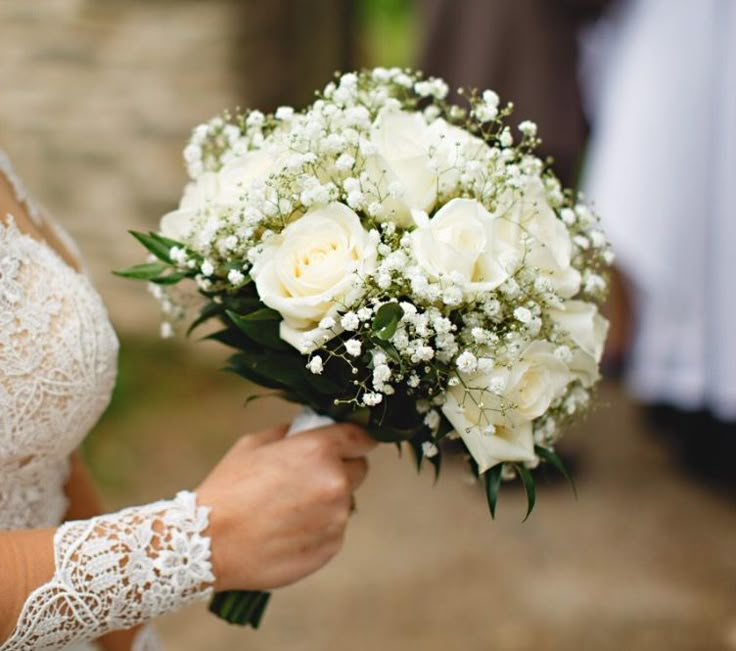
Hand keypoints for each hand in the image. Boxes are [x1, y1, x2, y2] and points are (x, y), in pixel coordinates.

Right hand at [195, 423, 375, 591]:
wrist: (208, 543)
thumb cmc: (228, 488)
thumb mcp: (254, 444)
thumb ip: (290, 434)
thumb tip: (307, 430)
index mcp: (318, 450)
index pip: (361, 437)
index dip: (355, 439)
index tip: (349, 444)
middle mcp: (335, 482)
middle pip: (358, 470)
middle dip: (340, 469)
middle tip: (309, 477)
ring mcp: (336, 517)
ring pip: (345, 502)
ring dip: (328, 501)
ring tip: (290, 509)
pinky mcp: (331, 547)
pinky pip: (334, 530)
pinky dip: (319, 528)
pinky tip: (289, 530)